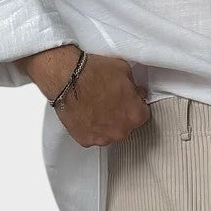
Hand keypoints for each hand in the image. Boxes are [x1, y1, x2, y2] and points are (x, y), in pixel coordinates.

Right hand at [17, 46, 149, 147]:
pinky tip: (85, 114)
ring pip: (109, 133)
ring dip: (105, 123)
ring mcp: (103, 138)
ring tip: (95, 107)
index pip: (142, 115)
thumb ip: (133, 87)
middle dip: (120, 115)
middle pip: (126, 126)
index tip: (127, 100)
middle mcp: (121, 131)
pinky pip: (92, 136)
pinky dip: (90, 128)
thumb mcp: (123, 70)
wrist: (68, 78)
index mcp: (135, 115)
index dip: (134, 105)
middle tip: (108, 101)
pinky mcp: (86, 140)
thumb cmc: (94, 73)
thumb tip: (136, 92)